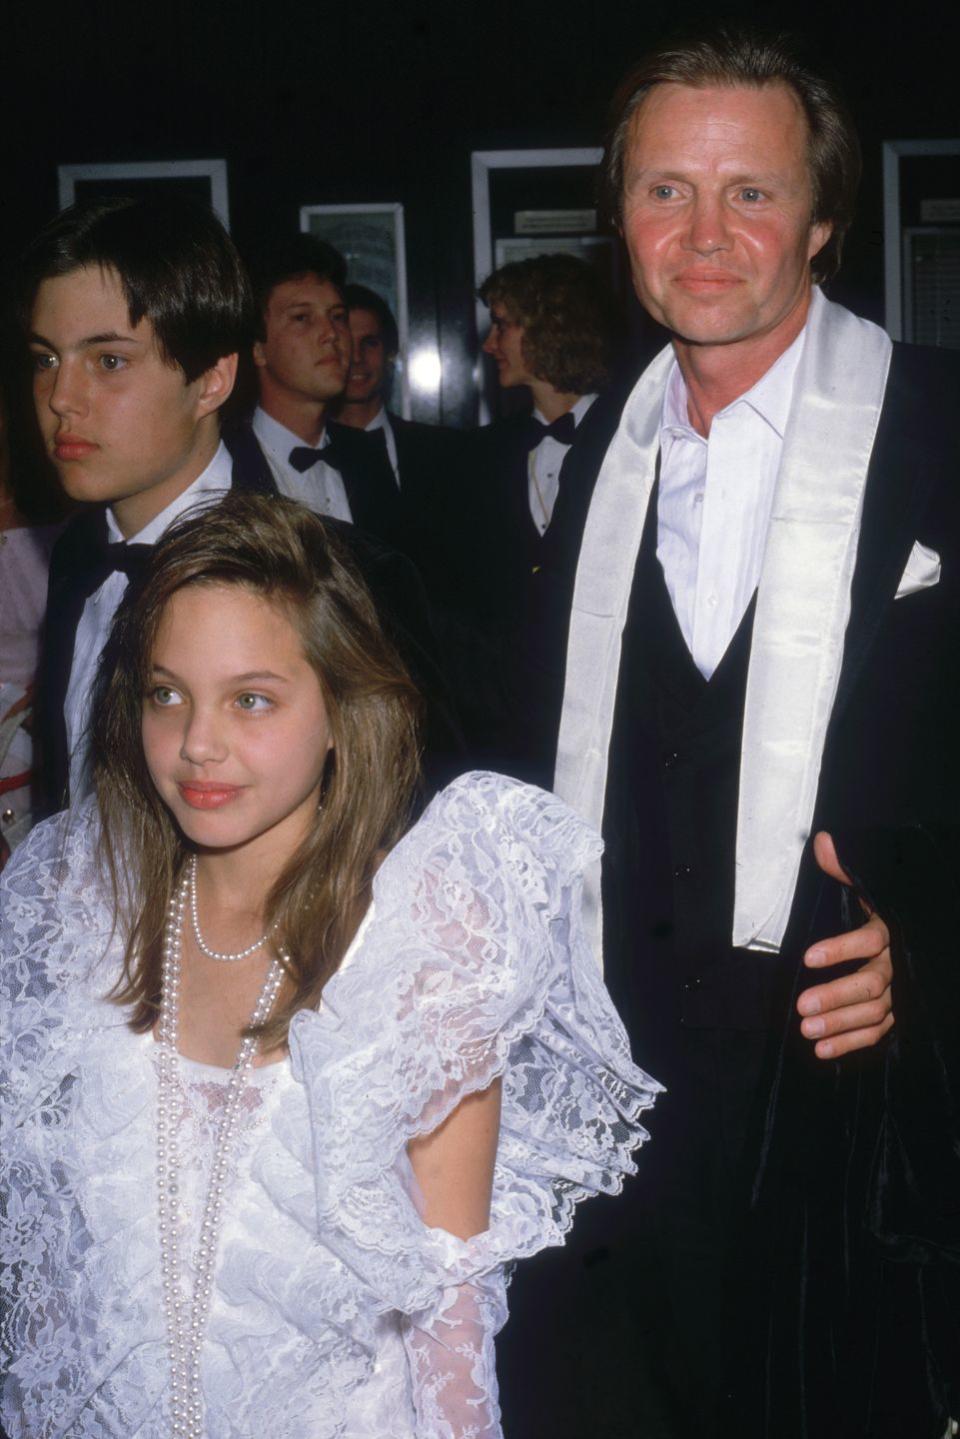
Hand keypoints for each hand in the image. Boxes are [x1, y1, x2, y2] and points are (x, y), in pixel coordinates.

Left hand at [796, 831, 893, 1059]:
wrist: (904, 933)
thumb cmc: (875, 909)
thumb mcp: (863, 887)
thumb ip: (844, 870)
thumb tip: (824, 842)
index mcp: (890, 930)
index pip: (870, 940)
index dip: (841, 949)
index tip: (807, 957)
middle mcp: (898, 964)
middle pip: (872, 983)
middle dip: (837, 996)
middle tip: (801, 1006)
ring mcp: (899, 993)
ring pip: (873, 1012)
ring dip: (840, 1024)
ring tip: (805, 1031)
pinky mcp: (894, 1014)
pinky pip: (876, 1031)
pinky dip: (851, 1044)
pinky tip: (822, 1052)